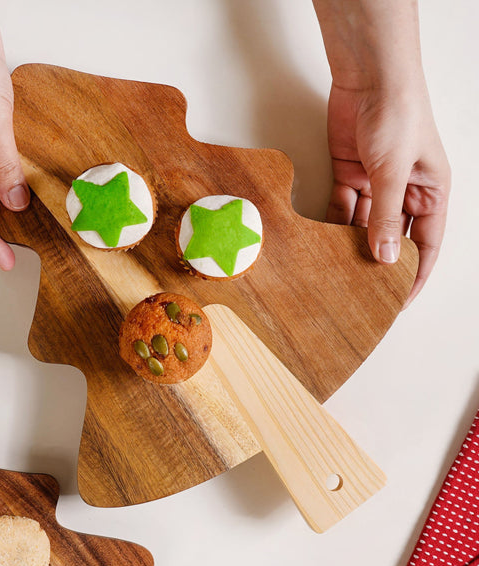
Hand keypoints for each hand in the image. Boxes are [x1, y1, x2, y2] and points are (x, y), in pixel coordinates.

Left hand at [325, 81, 449, 304]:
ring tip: (334, 274)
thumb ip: (385, 216)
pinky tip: (320, 246)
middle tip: (360, 293)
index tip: (398, 303)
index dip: (416, 274)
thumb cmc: (398, 114)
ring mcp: (375, 184)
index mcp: (431, 191)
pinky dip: (331, 226)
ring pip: (362, 226)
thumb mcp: (393, 172)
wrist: (368, 77)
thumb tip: (387, 257)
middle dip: (378, 264)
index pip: (428, 244)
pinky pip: (341, 210)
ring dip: (349, 247)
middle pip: (392, 238)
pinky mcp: (349, 175)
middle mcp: (404, 191)